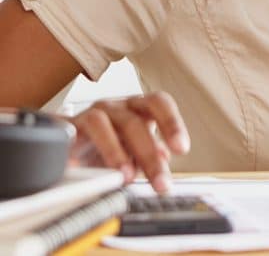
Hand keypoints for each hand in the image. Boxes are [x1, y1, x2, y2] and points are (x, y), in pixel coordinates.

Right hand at [67, 92, 189, 192]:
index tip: (181, 148)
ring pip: (104, 122)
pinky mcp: (70, 126)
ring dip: (117, 151)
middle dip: (149, 155)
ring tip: (126, 177)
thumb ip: (148, 156)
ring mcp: (93, 114)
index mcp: (137, 110)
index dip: (171, 123)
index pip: (158, 103)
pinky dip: (84, 147)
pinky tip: (88, 167)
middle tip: (159, 182)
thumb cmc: (108, 148)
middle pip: (136, 121)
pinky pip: (76, 130)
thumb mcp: (133, 154)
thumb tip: (163, 158)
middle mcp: (117, 107)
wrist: (70, 150)